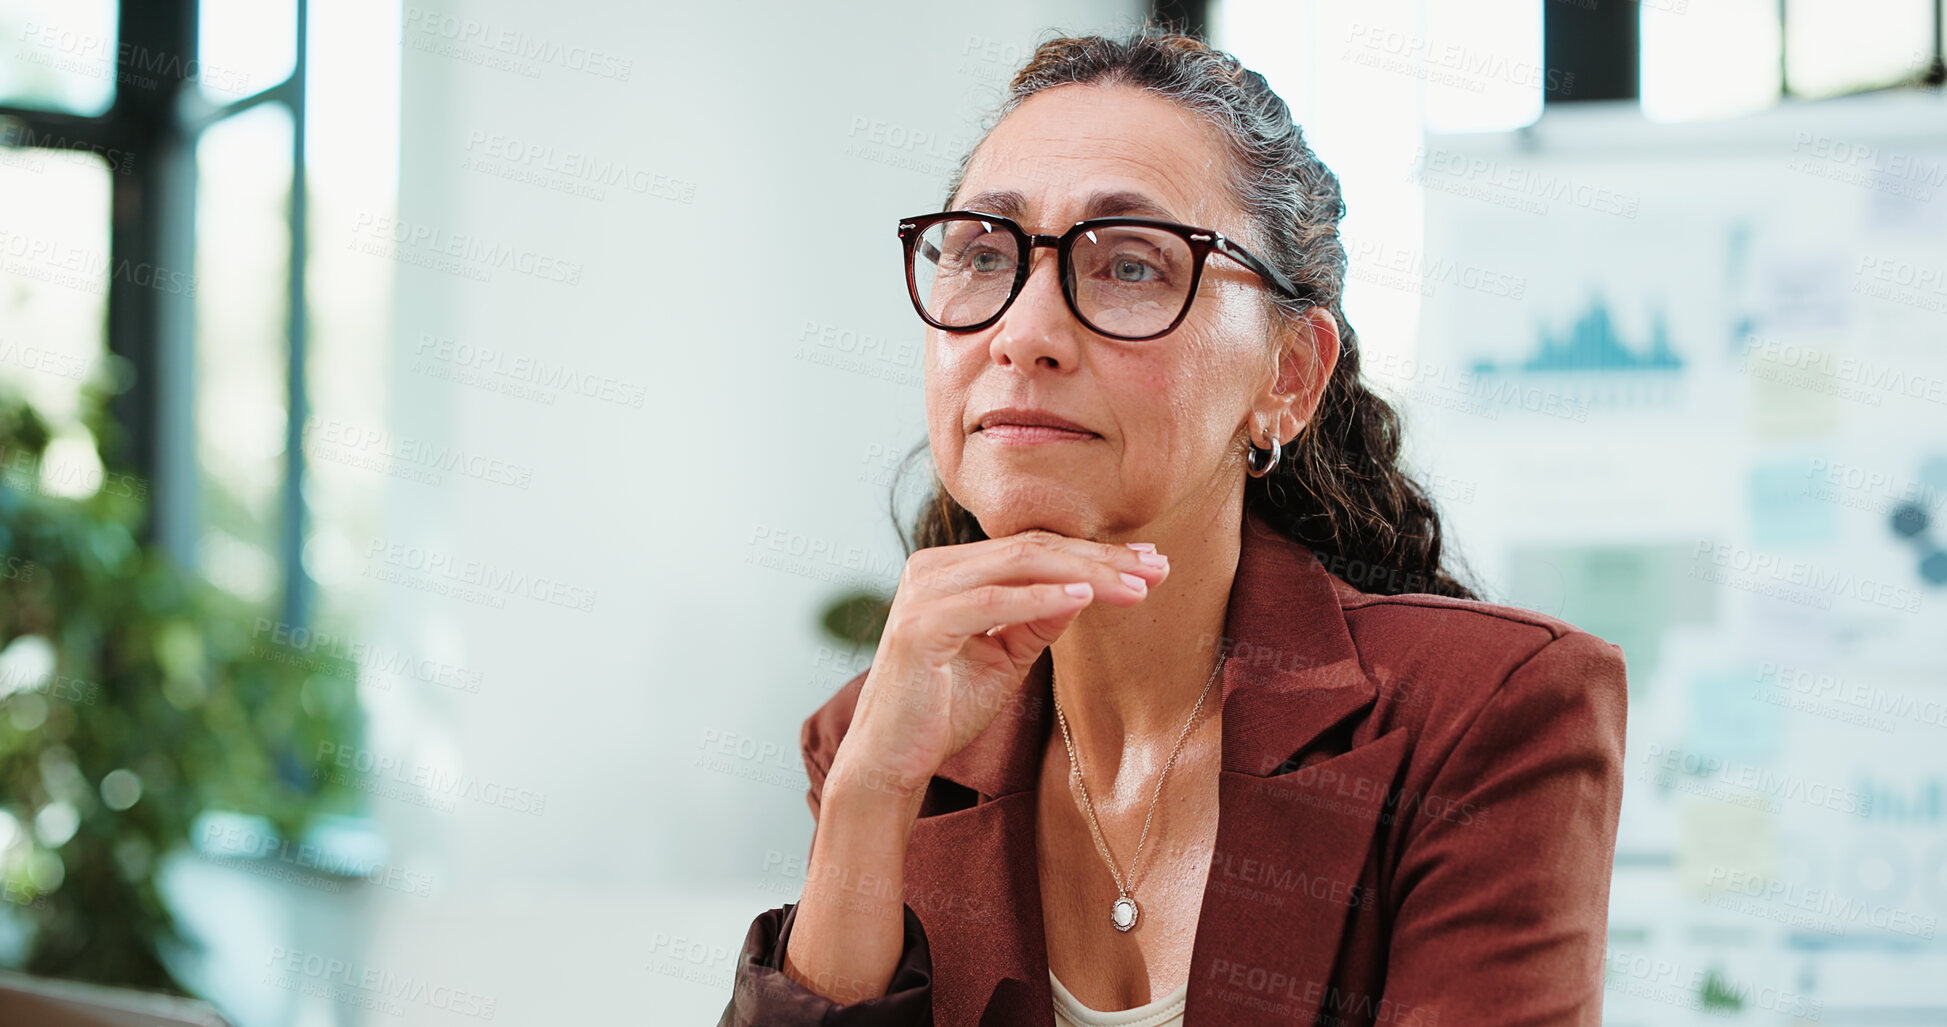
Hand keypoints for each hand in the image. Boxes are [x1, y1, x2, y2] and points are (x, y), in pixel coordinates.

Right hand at [829, 529, 1169, 799]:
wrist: (889, 760)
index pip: (1033, 548)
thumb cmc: (944, 710)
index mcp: (950, 570)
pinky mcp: (921, 624)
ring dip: (1085, 573)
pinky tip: (1083, 599)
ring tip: (1136, 587)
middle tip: (1157, 568)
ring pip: (1020, 564)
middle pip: (1032, 548)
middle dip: (1100, 558)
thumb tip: (1087, 588)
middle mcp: (933, 568)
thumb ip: (1038, 619)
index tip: (1147, 565)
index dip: (1093, 553)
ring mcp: (924, 591)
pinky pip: (993, 602)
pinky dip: (1040, 598)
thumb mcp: (1005, 658)